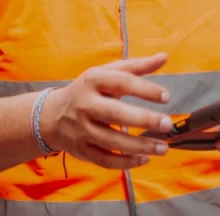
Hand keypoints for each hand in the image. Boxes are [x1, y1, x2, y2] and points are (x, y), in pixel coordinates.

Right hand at [40, 53, 174, 169]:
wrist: (52, 114)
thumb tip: (164, 57)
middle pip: (114, 113)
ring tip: (163, 148)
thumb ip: (136, 67)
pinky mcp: (81, 149)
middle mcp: (84, 104)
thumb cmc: (88, 91)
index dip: (144, 89)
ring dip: (140, 146)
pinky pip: (104, 160)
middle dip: (143, 119)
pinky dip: (125, 162)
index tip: (166, 96)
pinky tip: (144, 159)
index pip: (120, 82)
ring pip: (112, 141)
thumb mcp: (106, 73)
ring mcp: (81, 129)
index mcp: (92, 81)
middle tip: (167, 123)